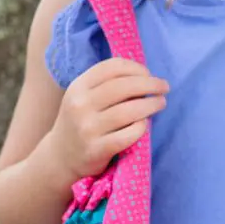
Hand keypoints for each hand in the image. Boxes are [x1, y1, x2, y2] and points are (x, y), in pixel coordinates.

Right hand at [47, 55, 167, 181]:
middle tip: (164, 87)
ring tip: (161, 103)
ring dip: (152, 105)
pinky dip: (142, 127)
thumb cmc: (80, 121)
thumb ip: (106, 84)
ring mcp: (88, 128)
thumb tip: (144, 77)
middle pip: (124, 86)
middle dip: (150, 84)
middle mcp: (80, 104)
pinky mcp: (97, 149)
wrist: (60, 157)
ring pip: (130, 110)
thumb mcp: (82, 96)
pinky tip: (145, 125)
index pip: (113, 67)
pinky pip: (129, 134)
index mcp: (78, 86)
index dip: (136, 68)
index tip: (148, 74)